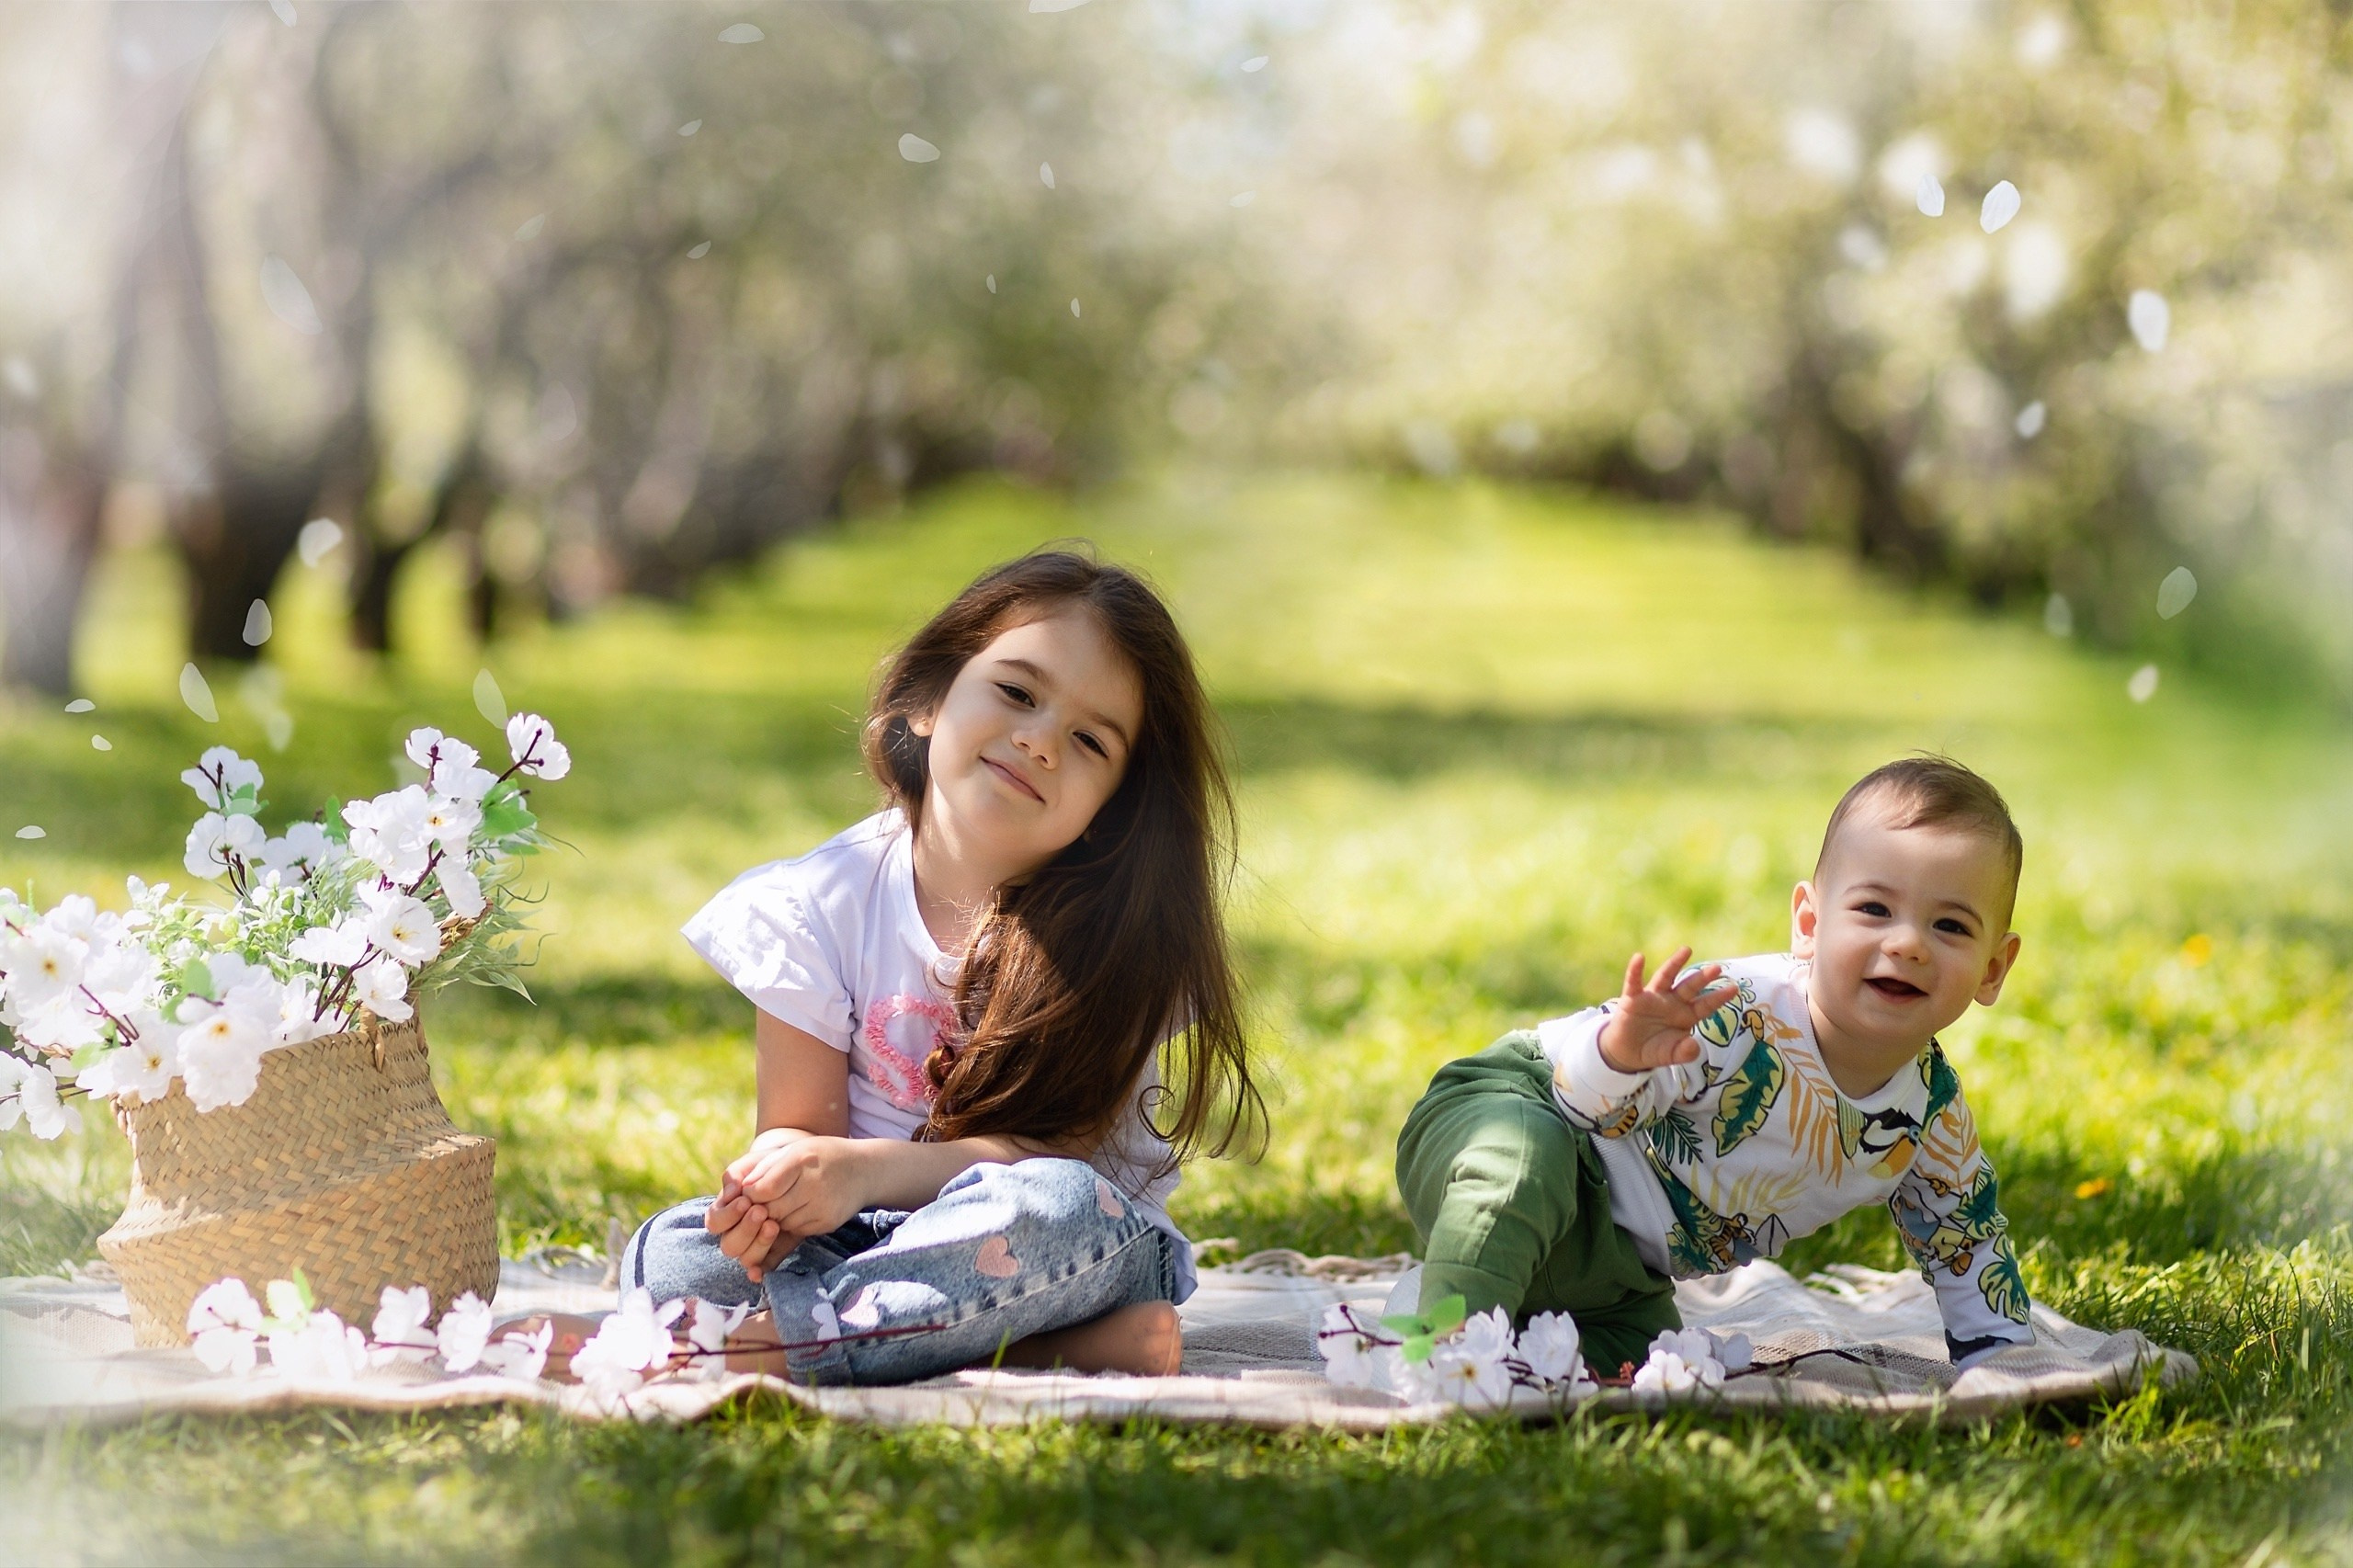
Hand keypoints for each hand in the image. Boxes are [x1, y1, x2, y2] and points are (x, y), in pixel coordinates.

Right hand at [706, 1128, 813, 1282]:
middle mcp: (737, 1231)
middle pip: (729, 1245)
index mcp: (727, 1210)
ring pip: (745, 1258)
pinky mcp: (775, 1249)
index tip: (746, 1200)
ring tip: (774, 1225)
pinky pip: (764, 1266)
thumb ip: (738, 1172)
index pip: (715, 1222)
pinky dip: (760, 1271)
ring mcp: (755, 1243)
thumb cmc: (771, 1164)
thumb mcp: (755, 1162)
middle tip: (762, 1212)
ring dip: (757, 1245)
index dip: (728, 1215)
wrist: (802, 1171)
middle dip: (744, 1230)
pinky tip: (759, 1273)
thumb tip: (731, 1190)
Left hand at [728, 1136, 871, 1277]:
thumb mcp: (795, 1149)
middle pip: (771, 1209)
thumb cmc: (822, 1155)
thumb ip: (766, 1167)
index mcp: (802, 1160)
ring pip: (781, 1224)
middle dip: (761, 1209)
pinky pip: (797, 1231)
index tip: (752, 1191)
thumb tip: (741, 1190)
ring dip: (774, 1218)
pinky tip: (798, 1210)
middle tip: (762, 1202)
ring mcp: (823, 1207)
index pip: (763, 1189)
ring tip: (781, 1204)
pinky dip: (791, 1224)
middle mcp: (814, 1184)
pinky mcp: (828, 1223)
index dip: (752, 1194)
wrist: (864, 1170)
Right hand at [1596, 947, 1738, 1073]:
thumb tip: (1693, 1045)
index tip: (1734, 988)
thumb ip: (1685, 1053)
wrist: (1629, 1052)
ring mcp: (1653, 998)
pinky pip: (1634, 982)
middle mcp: (1672, 1002)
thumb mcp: (1673, 1055)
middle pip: (1689, 987)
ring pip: (1666, 977)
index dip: (1718, 997)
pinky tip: (1639, 958)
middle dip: (1702, 978)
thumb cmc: (1656, 1049)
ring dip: (1675, 963)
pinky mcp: (1633, 998)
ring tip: (1686, 950)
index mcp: (1687, 1015)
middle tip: (1717, 968)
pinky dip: (1635, 970)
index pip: (1705, 1005)